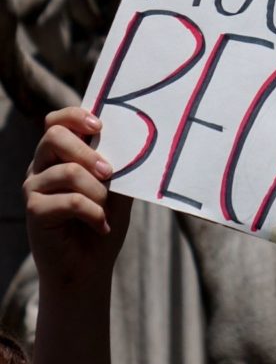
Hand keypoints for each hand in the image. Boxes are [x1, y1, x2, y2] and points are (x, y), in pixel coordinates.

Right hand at [24, 107, 131, 288]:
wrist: (89, 267)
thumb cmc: (104, 221)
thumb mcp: (118, 187)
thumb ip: (119, 163)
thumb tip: (135, 140)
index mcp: (60, 156)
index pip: (56, 122)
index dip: (74, 116)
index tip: (100, 126)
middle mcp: (41, 168)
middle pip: (53, 137)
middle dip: (87, 152)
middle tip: (109, 172)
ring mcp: (34, 188)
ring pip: (68, 172)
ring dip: (98, 192)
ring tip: (106, 209)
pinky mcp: (34, 211)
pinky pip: (71, 201)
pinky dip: (94, 214)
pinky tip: (102, 226)